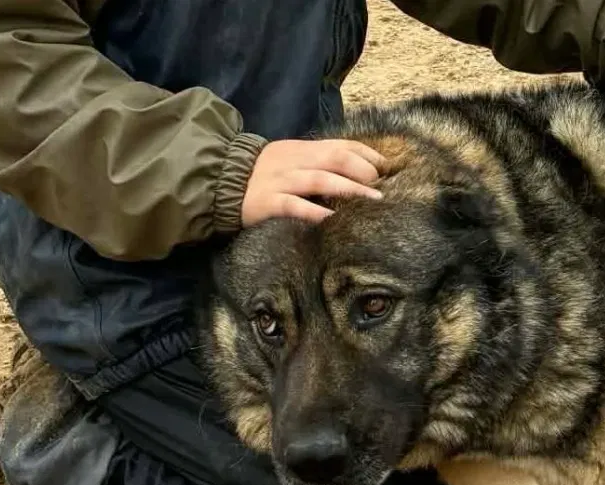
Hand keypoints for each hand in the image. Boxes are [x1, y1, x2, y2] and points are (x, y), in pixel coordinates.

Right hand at [241, 139, 386, 225]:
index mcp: (301, 149)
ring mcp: (280, 180)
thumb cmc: (261, 175)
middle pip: (335, 158)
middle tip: (382, 186)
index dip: (366, 154)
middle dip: (363, 170)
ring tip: (371, 200)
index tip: (386, 167)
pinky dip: (314, 211)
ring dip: (349, 189)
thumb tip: (354, 170)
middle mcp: (294, 161)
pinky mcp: (267, 202)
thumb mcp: (290, 160)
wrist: (218, 182)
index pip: (340, 145)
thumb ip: (316, 162)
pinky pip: (294, 206)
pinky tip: (331, 220)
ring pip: (320, 180)